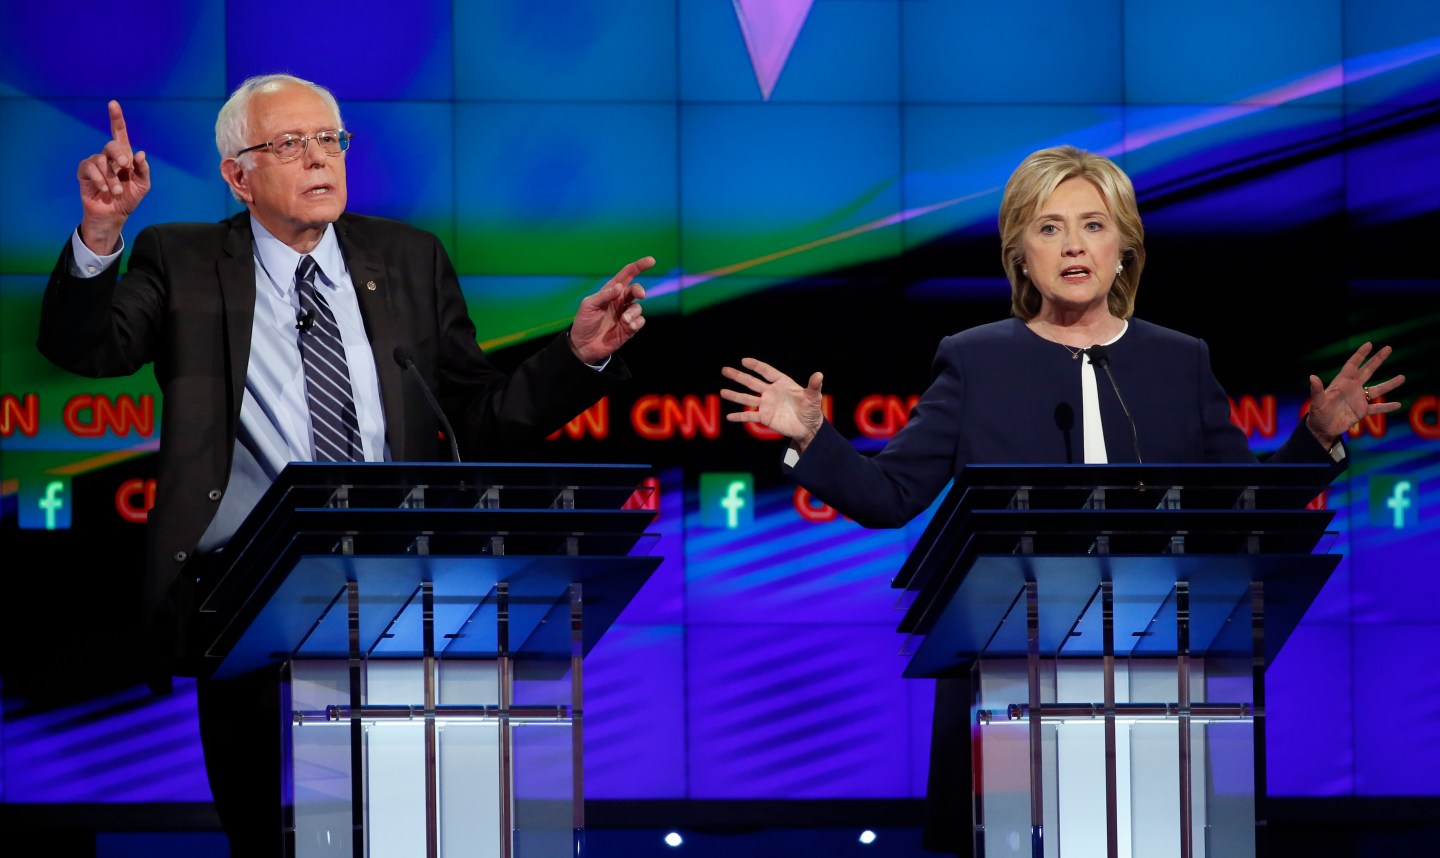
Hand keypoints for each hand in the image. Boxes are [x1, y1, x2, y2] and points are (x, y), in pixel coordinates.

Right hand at [76, 100, 150, 254]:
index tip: (113, 103)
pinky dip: (100, 179)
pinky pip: (90, 168)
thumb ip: (143, 170)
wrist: (114, 215)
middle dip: (119, 154)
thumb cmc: (129, 199)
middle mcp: (109, 157)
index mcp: (124, 157)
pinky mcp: (84, 172)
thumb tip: (140, 153)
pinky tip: (104, 189)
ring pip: (102, 160)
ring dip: (111, 178)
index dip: (116, 119)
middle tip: (125, 166)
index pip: (119, 134)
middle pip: (111, 145)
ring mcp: (96, 163)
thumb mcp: (142, 186)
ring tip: (117, 191)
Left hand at [568, 256, 653, 364]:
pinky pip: (640, 321)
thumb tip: (621, 287)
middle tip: (641, 294)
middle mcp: (620, 301)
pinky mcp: (630, 328)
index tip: (651, 261)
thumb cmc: (584, 322)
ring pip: (638, 307)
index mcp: (610, 291)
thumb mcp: (588, 305)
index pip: (626, 275)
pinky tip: (628, 326)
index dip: (639, 266)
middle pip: (636, 290)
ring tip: (624, 320)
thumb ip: (604, 295)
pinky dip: (636, 322)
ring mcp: (626, 314)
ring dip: (633, 312)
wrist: (583, 345)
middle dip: (640, 290)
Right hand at [721, 357, 824, 451]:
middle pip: (752, 382)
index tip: (744, 361)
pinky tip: (729, 417)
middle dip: (738, 376)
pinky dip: (740, 416)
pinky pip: (750, 416)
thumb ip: (813, 386)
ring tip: (722, 392)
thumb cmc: (811, 410)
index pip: (767, 372)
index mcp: (782, 383)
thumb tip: (819, 374)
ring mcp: (766, 405)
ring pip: (747, 398)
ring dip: (735, 395)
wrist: (808, 427)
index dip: (756, 366)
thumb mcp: (814, 398)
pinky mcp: (764, 418)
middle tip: (725, 370)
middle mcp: (771, 392)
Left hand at [1305, 342, 1404, 447]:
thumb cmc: (1317, 414)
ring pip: (1377, 389)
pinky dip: (1387, 407)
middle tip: (1388, 348)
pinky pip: (1377, 408)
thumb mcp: (1317, 402)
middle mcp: (1352, 388)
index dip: (1360, 355)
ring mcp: (1358, 399)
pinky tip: (1398, 404)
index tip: (1369, 344)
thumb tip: (1312, 377)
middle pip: (1367, 371)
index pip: (1352, 365)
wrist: (1322, 429)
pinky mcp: (1362, 411)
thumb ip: (1317, 390)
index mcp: (1341, 383)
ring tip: (1403, 377)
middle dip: (1377, 360)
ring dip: (1390, 384)